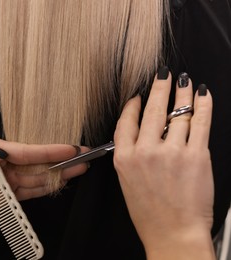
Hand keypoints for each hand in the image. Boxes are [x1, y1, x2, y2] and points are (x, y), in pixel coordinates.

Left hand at [0, 137, 86, 219]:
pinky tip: (60, 183)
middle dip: (62, 159)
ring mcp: (6, 181)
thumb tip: (1, 150)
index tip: (69, 149)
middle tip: (84, 156)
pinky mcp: (6, 196)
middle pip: (38, 163)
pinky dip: (46, 188)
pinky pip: (29, 192)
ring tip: (79, 169)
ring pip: (38, 177)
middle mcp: (3, 164)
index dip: (49, 150)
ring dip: (59, 174)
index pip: (26, 151)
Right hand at [113, 68, 213, 258]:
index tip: (138, 96)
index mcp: (125, 158)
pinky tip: (203, 95)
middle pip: (152, 110)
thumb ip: (131, 154)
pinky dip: (203, 105)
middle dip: (159, 87)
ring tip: (185, 81)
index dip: (133, 104)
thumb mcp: (128, 181)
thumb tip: (142, 132)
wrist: (172, 233)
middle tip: (163, 74)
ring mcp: (172, 152)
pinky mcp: (196, 156)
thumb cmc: (150, 213)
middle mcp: (146, 152)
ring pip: (178, 113)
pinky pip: (201, 123)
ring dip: (183, 93)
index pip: (126, 121)